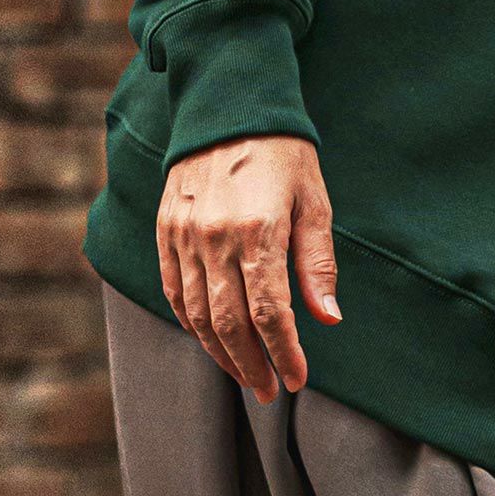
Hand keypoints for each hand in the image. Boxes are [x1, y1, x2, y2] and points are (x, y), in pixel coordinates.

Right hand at [156, 133, 342, 401]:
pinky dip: (190, 323)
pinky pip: (172, 291)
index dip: (283, 352)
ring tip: (245, 375)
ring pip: (196, 315)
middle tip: (269, 391)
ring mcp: (184, 237)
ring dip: (220, 353)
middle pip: (229, 324)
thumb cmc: (284, 151)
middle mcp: (214, 239)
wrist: (230, 105)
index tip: (297, 378)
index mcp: (258, 231)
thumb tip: (329, 318)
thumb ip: (317, 262)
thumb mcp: (314, 199)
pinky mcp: (166, 231)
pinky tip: (210, 339)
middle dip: (252, 365)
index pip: (269, 313)